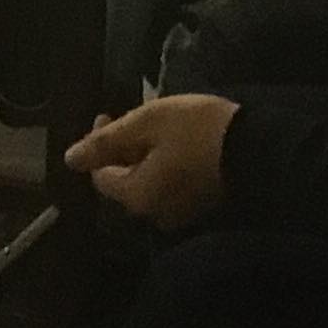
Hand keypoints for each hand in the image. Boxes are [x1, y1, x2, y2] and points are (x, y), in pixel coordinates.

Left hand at [66, 95, 235, 231]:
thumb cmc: (197, 131)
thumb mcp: (148, 123)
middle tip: (132, 118)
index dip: (97, 143)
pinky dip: (163, 168)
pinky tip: (175, 146)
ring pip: (146, 185)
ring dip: (143, 159)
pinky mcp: (197, 208)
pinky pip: (168, 188)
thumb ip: (107, 142)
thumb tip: (70, 159)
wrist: (257, 149)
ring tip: (154, 128)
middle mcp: (152, 214)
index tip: (108, 113)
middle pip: (123, 183)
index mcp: (135, 196)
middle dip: (121, 151)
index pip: (100, 176)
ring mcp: (177, 215)